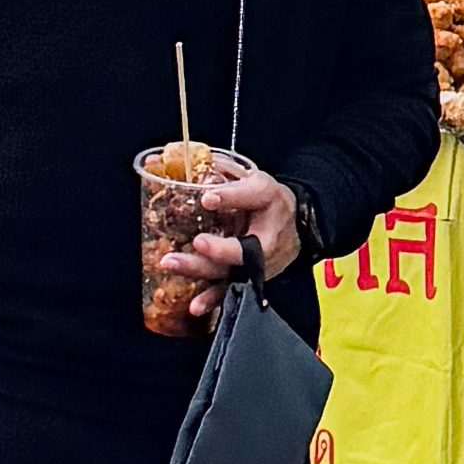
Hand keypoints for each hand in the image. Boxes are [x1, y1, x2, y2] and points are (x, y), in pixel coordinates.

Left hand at [163, 160, 296, 323]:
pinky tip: (195, 305)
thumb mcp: (250, 177)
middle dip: (219, 249)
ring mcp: (259, 261)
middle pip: (244, 247)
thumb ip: (216, 169)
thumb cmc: (265, 199)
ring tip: (173, 263)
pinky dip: (212, 299)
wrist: (296, 224)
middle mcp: (266, 234)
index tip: (207, 197)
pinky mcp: (250, 277)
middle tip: (196, 242)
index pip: (253, 195)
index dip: (231, 196)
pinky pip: (230, 290)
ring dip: (202, 270)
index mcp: (267, 198)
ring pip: (232, 271)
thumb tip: (167, 158)